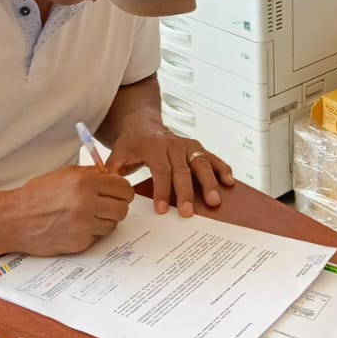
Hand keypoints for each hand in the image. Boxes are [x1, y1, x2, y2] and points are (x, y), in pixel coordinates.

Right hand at [1, 165, 133, 254]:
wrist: (14, 219)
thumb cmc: (36, 196)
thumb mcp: (64, 174)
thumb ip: (91, 174)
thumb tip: (113, 177)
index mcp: (85, 183)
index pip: (123, 188)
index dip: (122, 191)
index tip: (119, 193)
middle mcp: (87, 203)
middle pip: (123, 208)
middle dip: (117, 206)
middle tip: (106, 205)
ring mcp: (84, 225)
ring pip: (113, 224)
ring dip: (104, 220)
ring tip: (87, 215)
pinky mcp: (80, 242)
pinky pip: (97, 237)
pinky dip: (91, 232)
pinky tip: (76, 226)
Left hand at [106, 117, 233, 216]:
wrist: (143, 124)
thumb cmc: (131, 144)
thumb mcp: (117, 154)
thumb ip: (112, 171)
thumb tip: (107, 188)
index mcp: (154, 147)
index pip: (161, 170)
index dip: (162, 190)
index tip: (162, 210)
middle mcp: (174, 145)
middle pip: (183, 170)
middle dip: (186, 192)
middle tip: (188, 213)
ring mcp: (188, 146)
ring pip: (201, 163)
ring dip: (209, 183)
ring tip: (214, 201)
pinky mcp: (198, 148)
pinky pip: (213, 158)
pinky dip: (223, 168)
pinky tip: (229, 182)